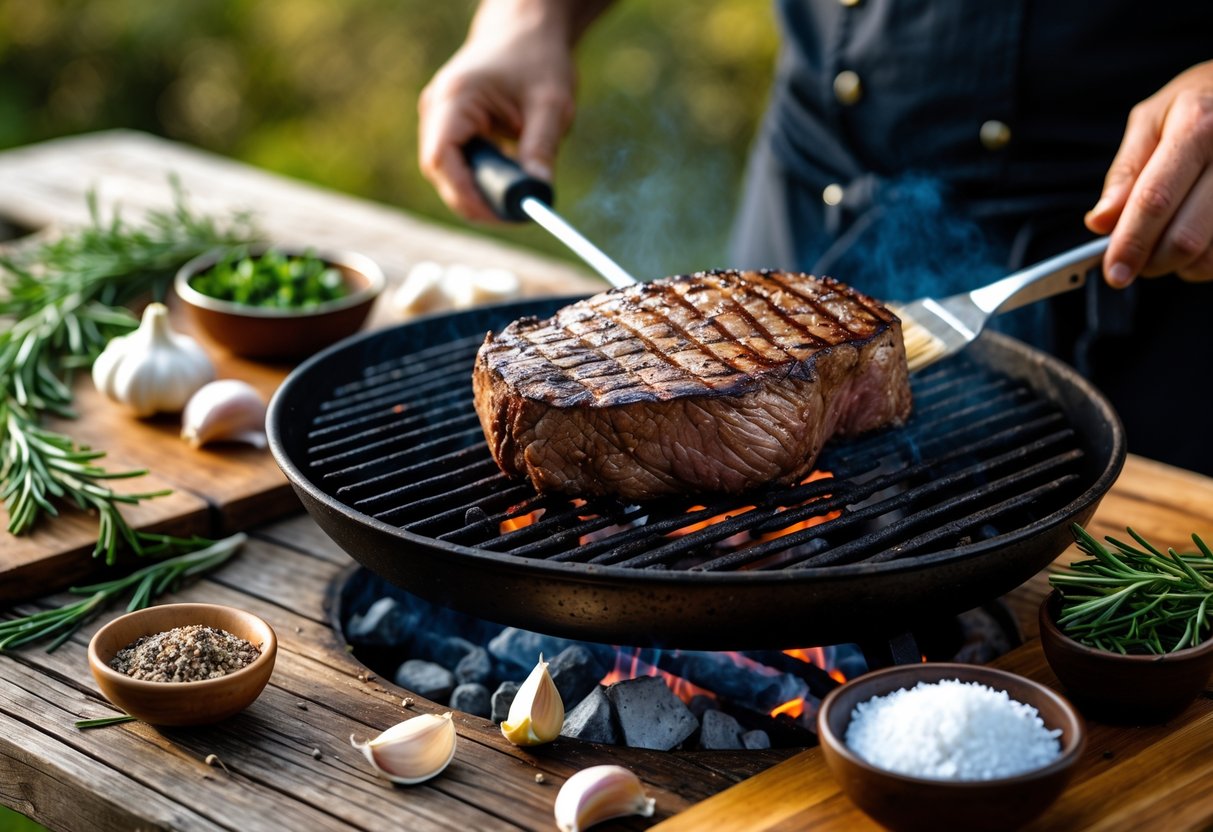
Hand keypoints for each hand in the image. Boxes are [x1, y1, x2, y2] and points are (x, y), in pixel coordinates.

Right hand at [418, 1, 602, 220]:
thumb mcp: (551, 104)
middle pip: (441, 171)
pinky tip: (508, 182)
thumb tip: (538, 196)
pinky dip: (480, 178)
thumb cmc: (538, 59)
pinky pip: (456, 163)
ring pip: (448, 172)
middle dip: (475, 200)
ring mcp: (437, 116)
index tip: (500, 215)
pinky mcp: (448, 126)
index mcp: (455, 97)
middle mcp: (436, 108)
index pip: (442, 158)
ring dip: (478, 191)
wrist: (526, 29)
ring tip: (517, 199)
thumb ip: (542, 148)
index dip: (465, 194)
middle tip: (515, 217)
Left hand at [1085, 60, 1212, 286]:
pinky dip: (1206, 259)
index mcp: (1198, 127)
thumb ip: (1125, 173)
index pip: (1155, 200)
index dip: (1131, 243)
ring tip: (1166, 242)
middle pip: (1187, 236)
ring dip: (1181, 265)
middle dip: (1152, 262)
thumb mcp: (1152, 120)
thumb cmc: (1199, 102)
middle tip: (1135, 262)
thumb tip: (1100, 222)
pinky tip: (1198, 239)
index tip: (1114, 271)